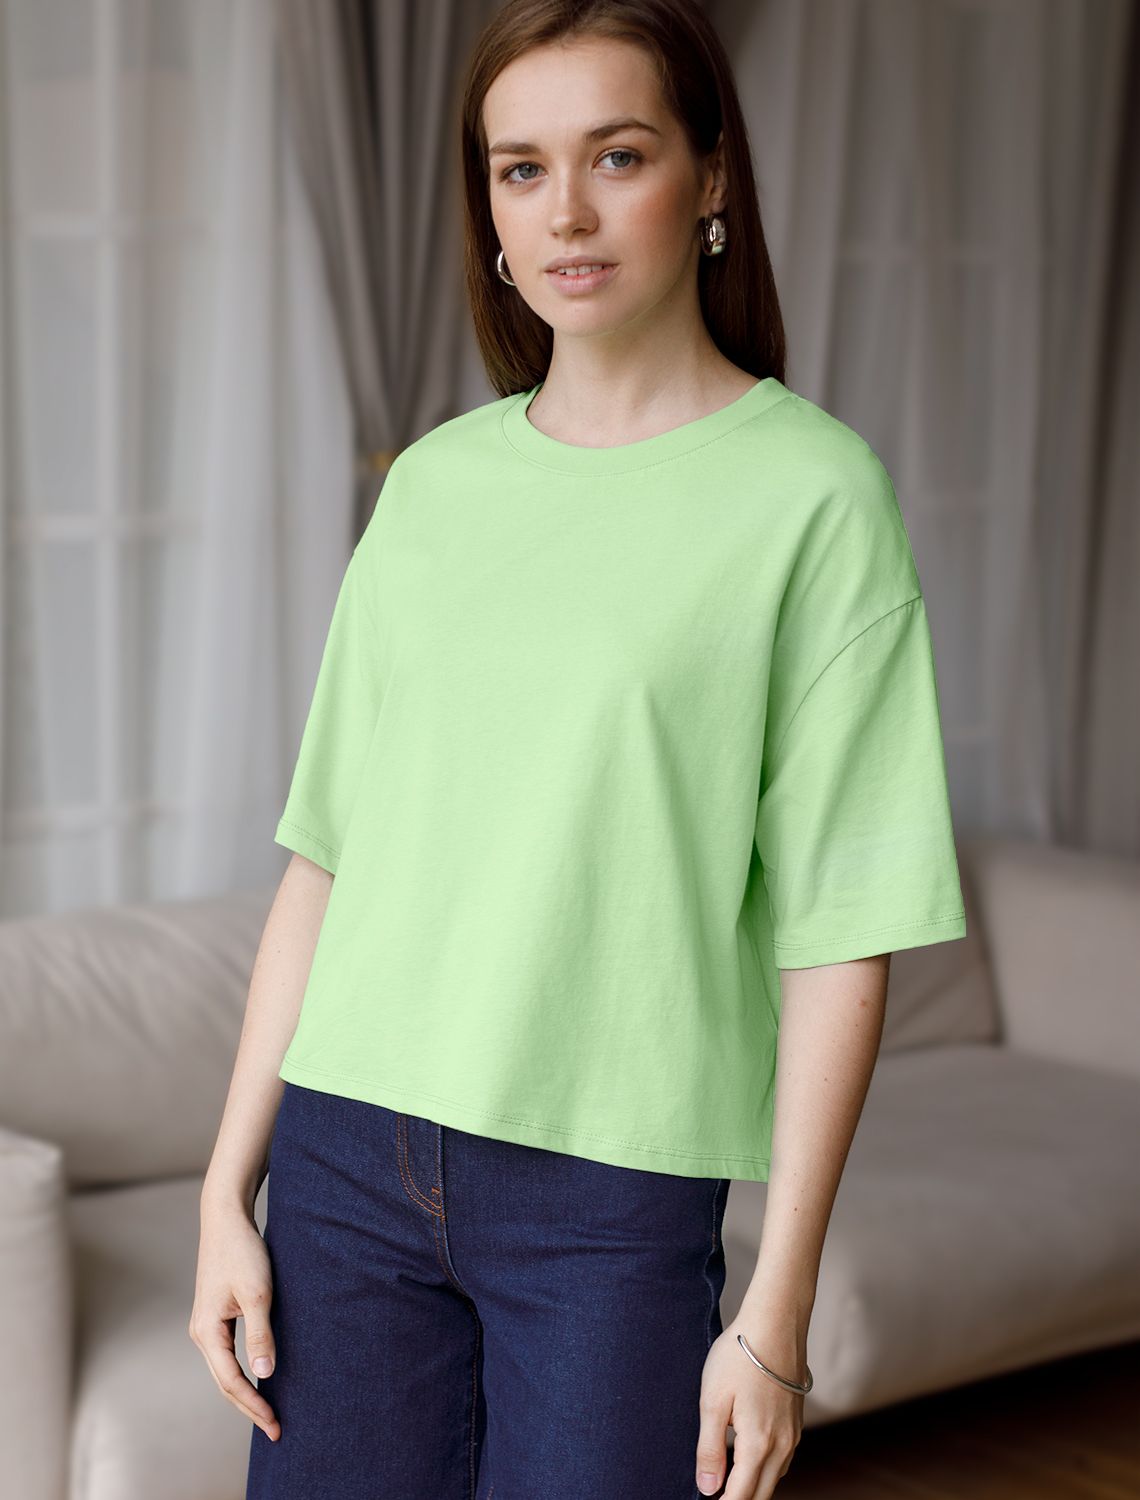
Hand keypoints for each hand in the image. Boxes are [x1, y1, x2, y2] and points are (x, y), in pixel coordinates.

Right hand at [188, 1198, 281, 1441]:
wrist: (226, 1218)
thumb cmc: (242, 1251)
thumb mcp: (258, 1292)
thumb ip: (261, 1333)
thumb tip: (265, 1373)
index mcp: (207, 1332)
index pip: (231, 1381)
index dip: (254, 1405)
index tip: (275, 1424)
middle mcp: (201, 1332)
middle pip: (225, 1382)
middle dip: (249, 1407)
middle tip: (276, 1428)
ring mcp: (205, 1324)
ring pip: (224, 1370)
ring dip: (245, 1392)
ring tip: (268, 1411)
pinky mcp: (214, 1315)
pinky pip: (226, 1355)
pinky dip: (241, 1372)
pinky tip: (258, 1377)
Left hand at [694, 1315, 805, 1496]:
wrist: (776, 1322)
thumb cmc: (739, 1357)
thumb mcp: (712, 1401)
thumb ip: (709, 1449)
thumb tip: (708, 1489)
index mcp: (758, 1445)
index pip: (740, 1497)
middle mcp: (782, 1446)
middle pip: (760, 1495)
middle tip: (716, 1496)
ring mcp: (793, 1435)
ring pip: (774, 1479)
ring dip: (753, 1489)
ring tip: (728, 1485)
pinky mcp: (796, 1423)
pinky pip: (782, 1461)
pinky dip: (766, 1471)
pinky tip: (749, 1462)